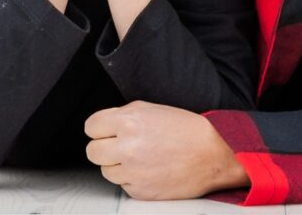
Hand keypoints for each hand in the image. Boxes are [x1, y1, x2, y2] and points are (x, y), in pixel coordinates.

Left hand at [85, 103, 246, 199]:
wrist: (211, 155)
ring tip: (137, 157)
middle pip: (92, 151)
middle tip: (117, 145)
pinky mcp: (139, 192)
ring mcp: (132, 172)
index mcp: (128, 121)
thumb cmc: (186, 130)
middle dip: (102, 147)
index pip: (90, 127)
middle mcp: (127, 147)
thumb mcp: (151, 109)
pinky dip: (131, 178)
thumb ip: (123, 116)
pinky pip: (122, 185)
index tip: (103, 130)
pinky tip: (147, 169)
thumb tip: (104, 125)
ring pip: (105, 171)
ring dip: (116, 165)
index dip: (98, 128)